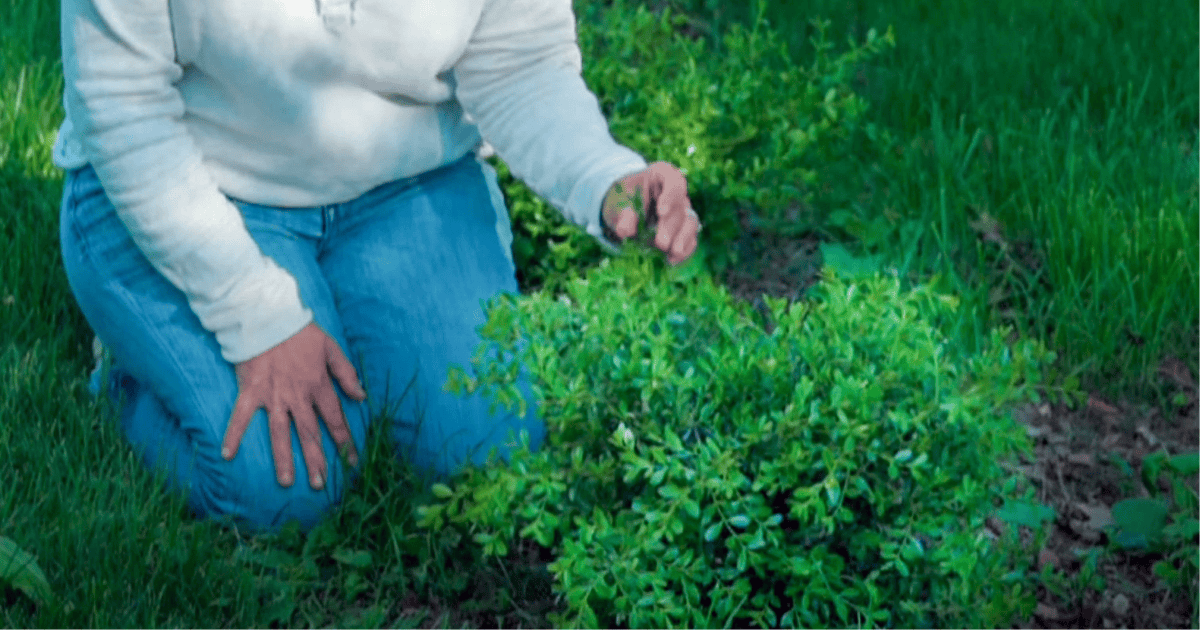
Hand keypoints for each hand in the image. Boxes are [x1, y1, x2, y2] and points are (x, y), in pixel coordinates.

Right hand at [221, 322, 366, 489]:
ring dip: (284, 458)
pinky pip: (240, 417)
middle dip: (316, 460)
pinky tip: (227, 455)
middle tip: (320, 484)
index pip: (334, 419)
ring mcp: (272, 396)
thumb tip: (361, 396)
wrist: (267, 317)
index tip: (351, 461)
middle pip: (309, 433)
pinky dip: (232, 435)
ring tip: (287, 482)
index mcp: (318, 386)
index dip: (344, 441)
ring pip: (279, 433)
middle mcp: (297, 396)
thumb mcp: (331, 348)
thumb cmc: (300, 332)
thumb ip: (346, 374)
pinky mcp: (250, 391)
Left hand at [601, 161, 701, 264]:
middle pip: (681, 207)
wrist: (621, 210)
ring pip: (691, 222)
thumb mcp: (616, 203)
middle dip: (671, 226)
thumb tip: (626, 230)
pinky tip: (672, 261)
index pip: (674, 180)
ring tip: (673, 252)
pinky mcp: (682, 230)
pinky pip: (689, 239)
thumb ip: (622, 214)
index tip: (661, 211)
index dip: (671, 195)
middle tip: (660, 243)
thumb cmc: (620, 200)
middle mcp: (676, 193)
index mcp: (661, 175)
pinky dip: (684, 250)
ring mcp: (681, 211)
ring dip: (684, 238)